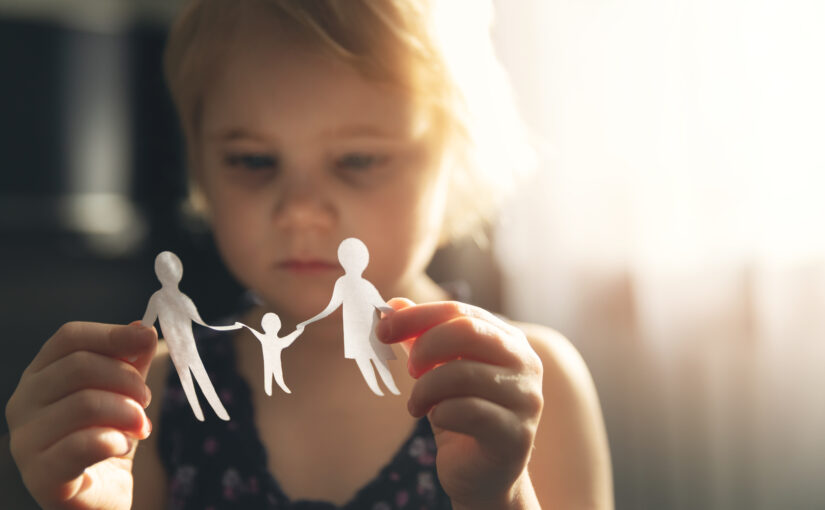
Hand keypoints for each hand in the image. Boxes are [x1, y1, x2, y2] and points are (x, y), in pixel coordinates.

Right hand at [5, 322, 156, 509]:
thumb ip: (131, 360)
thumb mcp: (124, 392)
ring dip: (127, 413)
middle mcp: (22, 403)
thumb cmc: (108, 437)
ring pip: (84, 403)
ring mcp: (25, 441)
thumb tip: (142, 327)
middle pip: (79, 366)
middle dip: (127, 380)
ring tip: (140, 428)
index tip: (145, 340)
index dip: (111, 334)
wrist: (101, 496)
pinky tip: (123, 446)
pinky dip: (115, 441)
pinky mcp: (40, 476)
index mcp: (40, 375)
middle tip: (146, 401)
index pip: (69, 337)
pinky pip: (82, 445)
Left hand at [377, 299, 543, 509]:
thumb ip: (420, 337)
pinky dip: (440, 413)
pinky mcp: (516, 434)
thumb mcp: (437, 371)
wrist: (482, 473)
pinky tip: (438, 420)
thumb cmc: (461, 415)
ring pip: (463, 373)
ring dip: (425, 389)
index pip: (460, 311)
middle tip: (410, 369)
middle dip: (425, 347)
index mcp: (508, 339)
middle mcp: (525, 362)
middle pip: (467, 331)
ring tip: (416, 405)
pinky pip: (467, 411)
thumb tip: (394, 305)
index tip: (382, 329)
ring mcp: (526, 399)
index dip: (417, 316)